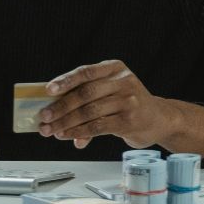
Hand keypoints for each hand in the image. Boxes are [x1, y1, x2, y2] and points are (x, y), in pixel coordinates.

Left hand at [36, 60, 174, 150]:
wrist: (159, 118)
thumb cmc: (128, 104)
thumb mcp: (111, 92)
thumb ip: (87, 99)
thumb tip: (56, 115)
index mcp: (115, 68)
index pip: (86, 72)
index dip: (65, 81)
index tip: (48, 90)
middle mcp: (123, 81)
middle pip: (85, 93)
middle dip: (61, 107)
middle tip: (45, 117)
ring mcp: (128, 101)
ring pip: (89, 112)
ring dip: (66, 123)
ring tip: (51, 130)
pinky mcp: (129, 120)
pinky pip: (98, 126)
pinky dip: (79, 132)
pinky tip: (68, 135)